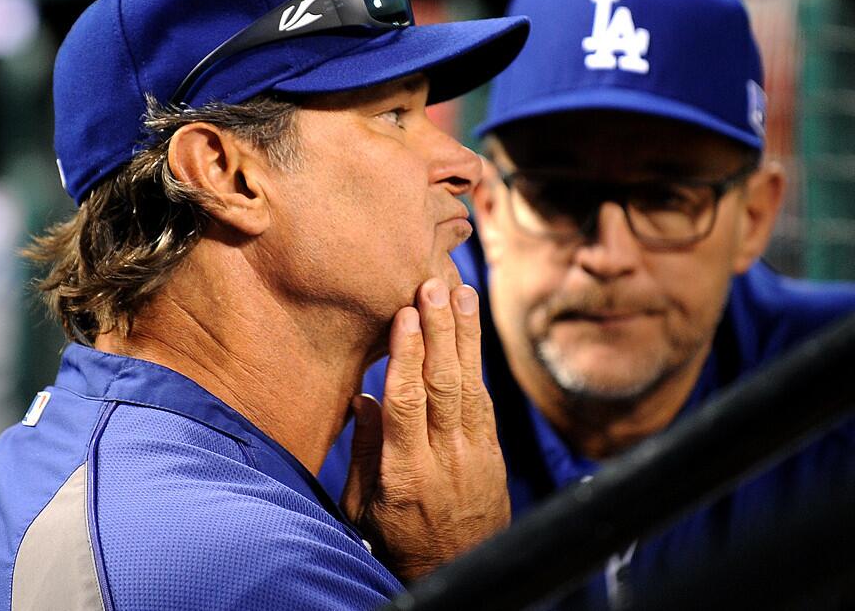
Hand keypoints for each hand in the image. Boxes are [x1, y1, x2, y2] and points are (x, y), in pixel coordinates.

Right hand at [341, 278, 508, 581]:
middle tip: (436, 284)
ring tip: (459, 290)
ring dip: (464, 333)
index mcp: (405, 473)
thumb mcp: (363, 507)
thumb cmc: (397, 540)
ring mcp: (474, 454)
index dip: (407, 355)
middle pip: (443, 383)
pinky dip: (476, 360)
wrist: (459, 571)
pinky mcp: (492, 453)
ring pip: (469, 383)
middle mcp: (444, 458)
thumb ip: (363, 452)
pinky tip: (470, 328)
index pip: (407, 403)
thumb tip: (363, 398)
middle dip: (440, 330)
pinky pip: (484, 398)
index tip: (405, 314)